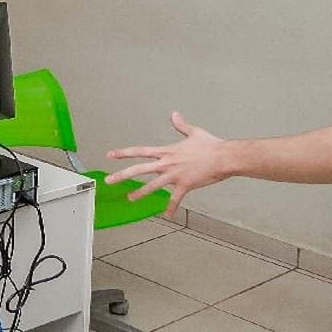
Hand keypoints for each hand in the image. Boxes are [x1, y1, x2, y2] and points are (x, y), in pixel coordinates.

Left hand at [103, 113, 228, 217]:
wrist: (224, 157)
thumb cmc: (211, 145)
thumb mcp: (194, 132)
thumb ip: (181, 125)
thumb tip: (175, 115)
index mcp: (167, 151)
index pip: (140, 151)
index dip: (123, 153)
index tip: (110, 155)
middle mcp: (167, 163)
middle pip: (139, 170)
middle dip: (122, 175)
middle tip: (108, 180)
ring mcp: (174, 175)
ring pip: (152, 186)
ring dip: (140, 193)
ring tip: (129, 198)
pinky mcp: (185, 186)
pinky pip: (175, 199)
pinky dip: (171, 208)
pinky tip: (166, 216)